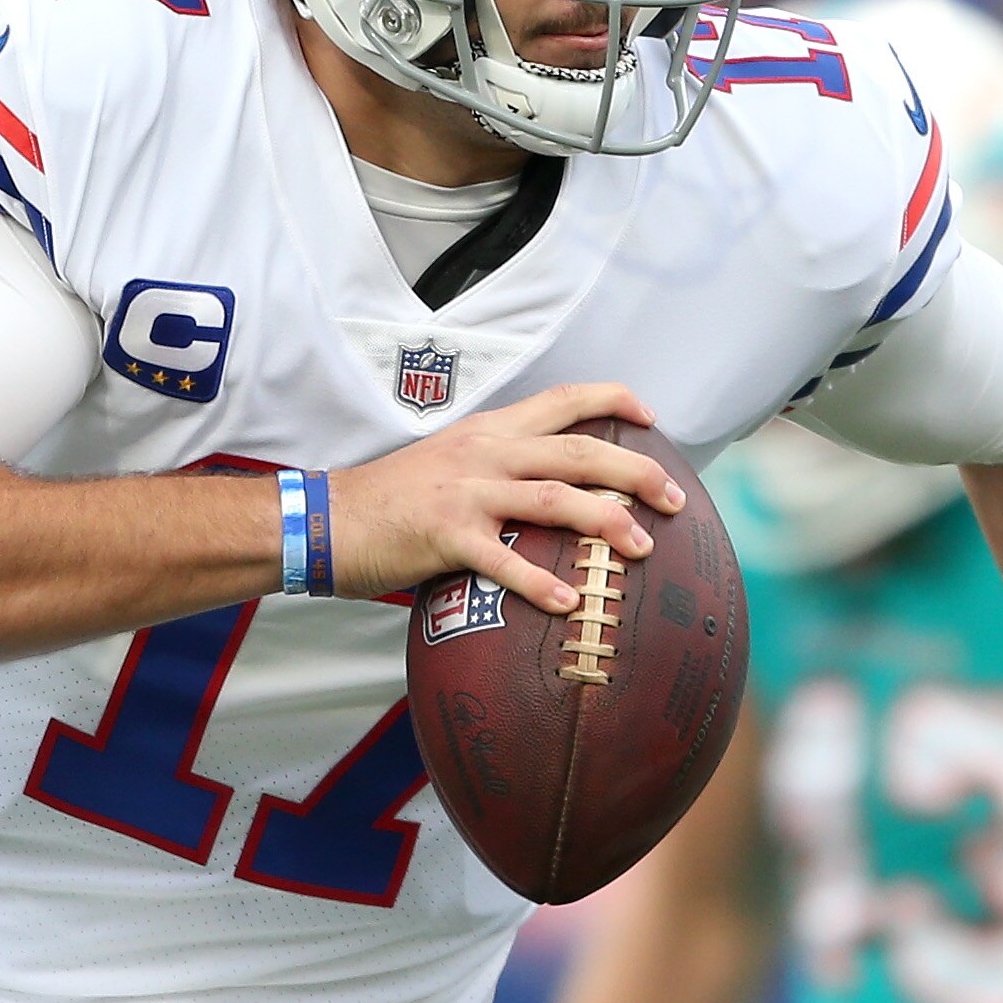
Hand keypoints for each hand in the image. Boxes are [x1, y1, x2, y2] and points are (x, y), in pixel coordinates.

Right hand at [329, 383, 683, 613]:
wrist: (327, 518)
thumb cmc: (392, 501)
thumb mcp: (452, 466)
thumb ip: (500, 471)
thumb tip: (550, 494)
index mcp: (490, 432)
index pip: (563, 400)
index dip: (612, 399)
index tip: (650, 415)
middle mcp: (486, 453)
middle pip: (579, 450)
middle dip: (636, 471)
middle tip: (675, 498)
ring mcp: (467, 492)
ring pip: (555, 497)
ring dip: (606, 521)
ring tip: (642, 548)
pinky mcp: (446, 535)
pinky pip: (503, 560)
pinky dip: (539, 582)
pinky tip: (569, 603)